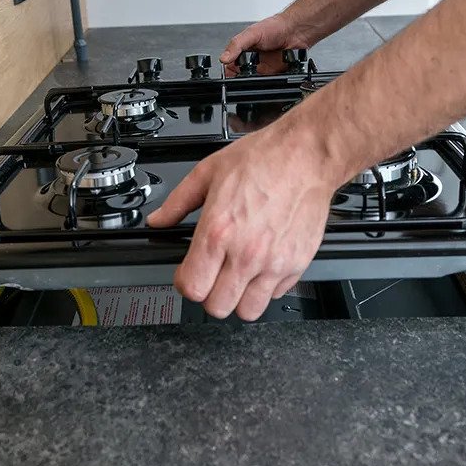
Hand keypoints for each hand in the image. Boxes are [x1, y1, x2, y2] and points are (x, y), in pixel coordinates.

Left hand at [147, 122, 336, 320]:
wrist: (306, 155)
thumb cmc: (263, 159)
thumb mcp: (208, 172)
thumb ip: (177, 202)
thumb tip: (159, 220)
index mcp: (218, 231)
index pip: (192, 287)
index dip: (184, 283)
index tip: (188, 274)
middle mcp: (246, 253)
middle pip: (217, 307)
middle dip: (209, 295)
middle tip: (213, 277)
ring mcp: (274, 262)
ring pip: (247, 310)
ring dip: (238, 298)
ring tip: (238, 278)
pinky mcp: (297, 263)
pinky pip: (275, 294)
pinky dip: (266, 287)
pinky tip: (262, 265)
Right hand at [220, 12, 314, 76]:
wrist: (296, 30)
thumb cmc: (274, 26)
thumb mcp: (251, 34)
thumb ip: (236, 45)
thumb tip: (224, 58)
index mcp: (242, 52)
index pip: (230, 68)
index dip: (229, 75)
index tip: (231, 78)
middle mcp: (252, 62)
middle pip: (243, 79)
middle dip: (245, 81)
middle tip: (249, 77)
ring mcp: (264, 69)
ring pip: (257, 83)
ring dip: (258, 83)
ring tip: (263, 74)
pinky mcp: (275, 74)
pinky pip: (271, 84)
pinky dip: (272, 83)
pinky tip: (273, 76)